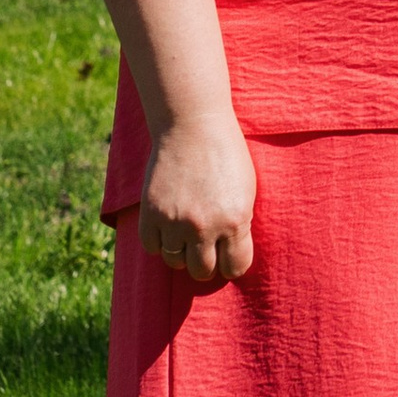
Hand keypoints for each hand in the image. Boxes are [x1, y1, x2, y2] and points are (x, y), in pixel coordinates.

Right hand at [140, 108, 256, 286]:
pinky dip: (159, 242)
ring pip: (175, 262)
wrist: (193, 124)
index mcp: (235, 220)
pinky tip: (168, 227)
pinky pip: (152, 247)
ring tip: (187, 234)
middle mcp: (204, 226)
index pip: (235, 267)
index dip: (233, 263)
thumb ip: (240, 224)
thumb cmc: (226, 154)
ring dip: (181, 252)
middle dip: (207, 262)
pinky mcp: (151, 213)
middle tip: (207, 248)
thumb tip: (231, 256)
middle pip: (203, 271)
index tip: (230, 255)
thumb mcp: (246, 190)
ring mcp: (175, 221)